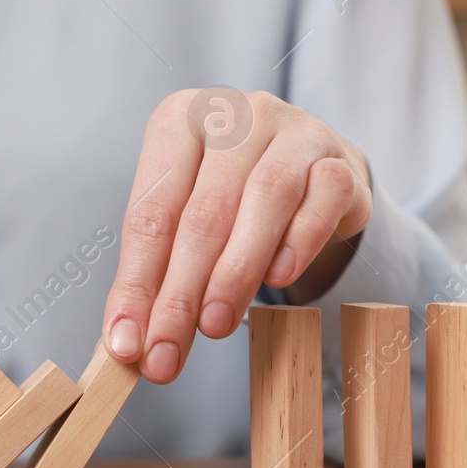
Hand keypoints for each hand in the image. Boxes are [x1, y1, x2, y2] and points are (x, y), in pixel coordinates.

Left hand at [101, 89, 372, 383]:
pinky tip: (278, 280)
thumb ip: (154, 278)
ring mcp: (294, 132)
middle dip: (181, 294)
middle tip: (166, 352)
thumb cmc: (233, 197)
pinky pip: (321, 201)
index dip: (137, 284)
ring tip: (214, 326)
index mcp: (180, 119)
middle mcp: (236, 115)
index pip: (150, 212)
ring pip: (264, 200)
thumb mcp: (182, 224)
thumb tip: (127, 344)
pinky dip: (298, 243)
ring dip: (236, 273)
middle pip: (203, 213)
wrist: (312, 173)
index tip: (128, 343)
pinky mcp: (339, 162)